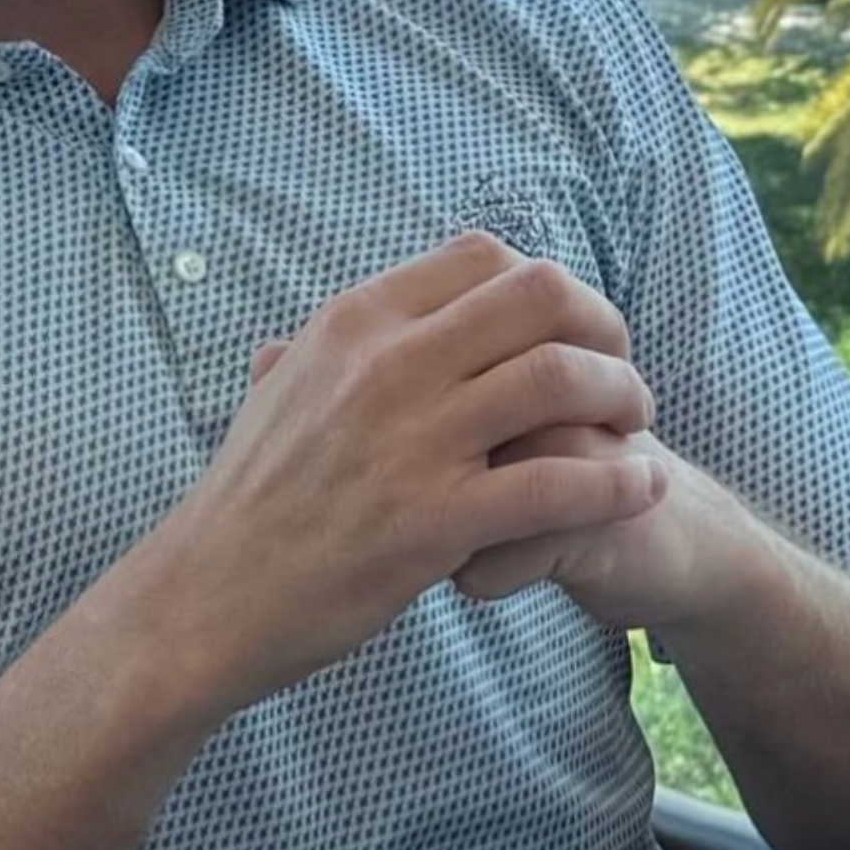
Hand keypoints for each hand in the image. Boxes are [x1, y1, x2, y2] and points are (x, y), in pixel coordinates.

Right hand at [145, 232, 666, 715]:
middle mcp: (388, 363)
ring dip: (621, 395)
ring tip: (635, 427)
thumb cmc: (247, 499)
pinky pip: (558, 482)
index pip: (482, 255)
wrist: (208, 594)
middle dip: (602, 325)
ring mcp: (413, 439)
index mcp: (355, 322)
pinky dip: (618, 480)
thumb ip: (306, 356)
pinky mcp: (435, 520)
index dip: (546, 284)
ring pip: (562, 376)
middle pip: (540, 295)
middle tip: (619, 370)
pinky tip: (641, 487)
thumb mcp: (272, 395)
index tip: (567, 328)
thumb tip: (309, 341)